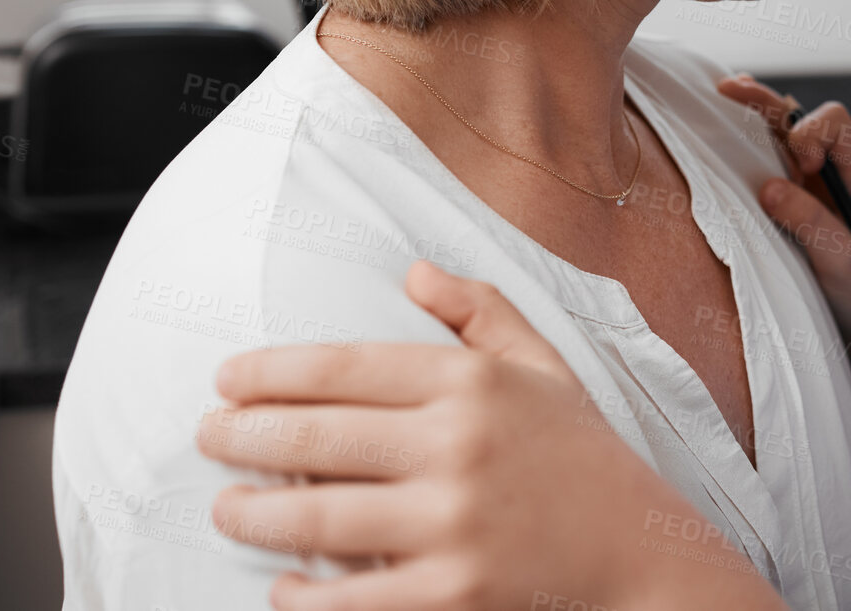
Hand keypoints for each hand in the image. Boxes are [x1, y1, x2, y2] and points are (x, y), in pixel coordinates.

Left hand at [197, 261, 782, 610]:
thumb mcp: (544, 366)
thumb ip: (480, 312)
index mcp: (475, 383)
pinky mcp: (454, 595)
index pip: (345, 367)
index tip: (227, 379)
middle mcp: (459, 446)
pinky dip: (304, 595)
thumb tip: (413, 272)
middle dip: (243, 437)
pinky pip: (351, 600)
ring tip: (227, 507)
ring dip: (254, 513)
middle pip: (315, 436)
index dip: (271, 371)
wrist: (643, 554)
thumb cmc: (584, 456)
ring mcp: (454, 525)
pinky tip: (284, 585)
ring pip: (317, 517)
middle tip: (207, 438)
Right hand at [715, 74, 850, 330]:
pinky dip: (740, 146)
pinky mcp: (786, 206)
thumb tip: (768, 187)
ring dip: (749, 117)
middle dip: (764, 102)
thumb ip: (812, 223)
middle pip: (798, 117)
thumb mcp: (844, 264)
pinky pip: (762, 164)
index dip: (810, 132)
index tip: (801, 168)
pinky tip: (719, 138)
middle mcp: (831, 172)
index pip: (835, 122)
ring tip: (719, 96)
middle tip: (727, 90)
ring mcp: (806, 187)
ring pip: (776, 135)